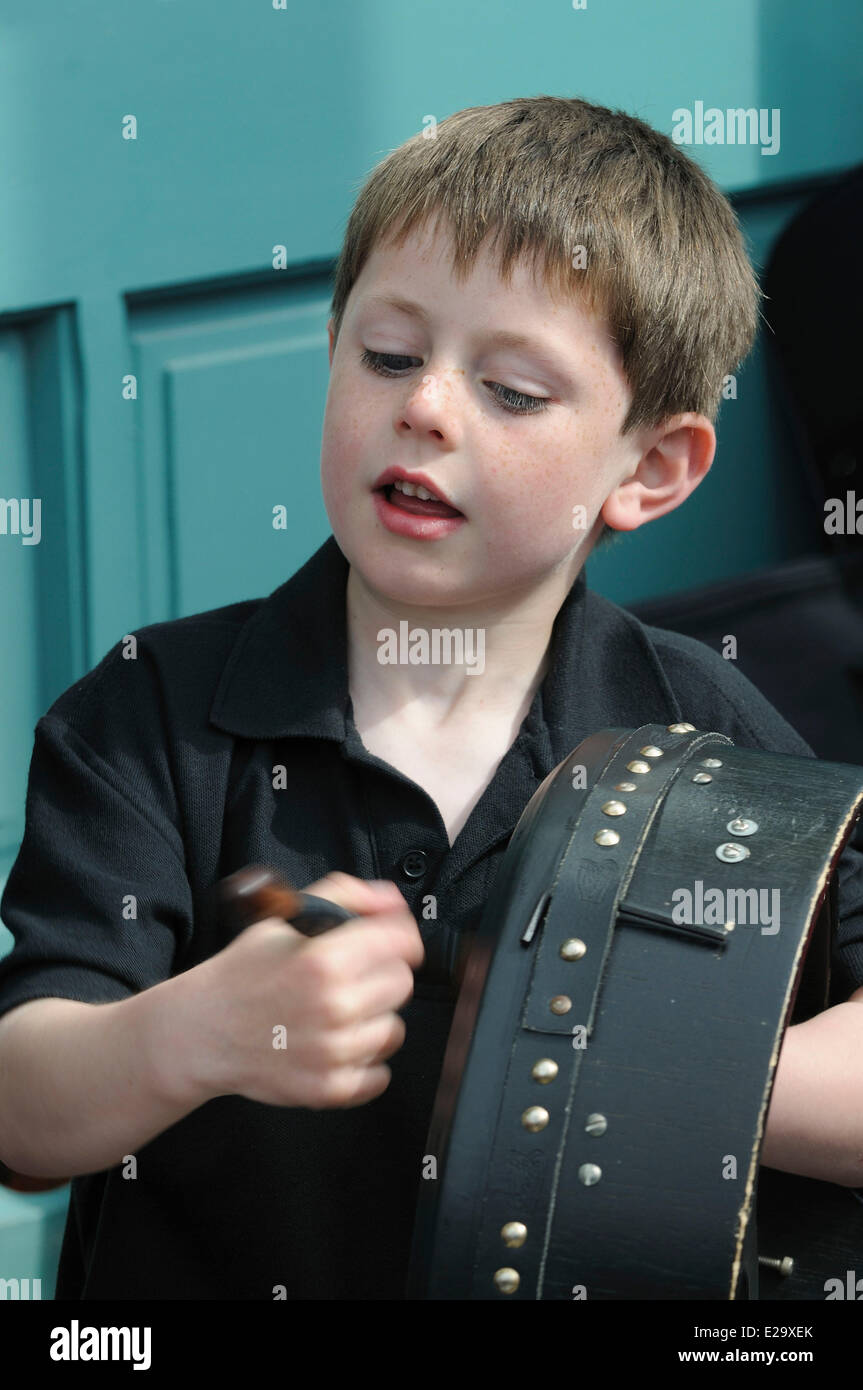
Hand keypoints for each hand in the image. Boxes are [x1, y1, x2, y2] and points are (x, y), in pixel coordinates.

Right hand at [171, 873, 423, 1109]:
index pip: (403, 942)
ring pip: (394, 1029)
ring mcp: (333, 1053)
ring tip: (338, 1013)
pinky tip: (336, 1045)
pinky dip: (364, 1062)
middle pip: (401, 984)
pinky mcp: (329, 1089)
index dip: (400, 937)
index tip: (392, 942)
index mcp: (324, 961)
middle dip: (382, 975)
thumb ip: (345, 896)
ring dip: (373, 1019)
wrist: (203, 1031)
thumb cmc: (242, 974)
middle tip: (351, 977)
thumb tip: (391, 901)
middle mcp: (333, 1007)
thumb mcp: (285, 917)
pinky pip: (380, 1075)